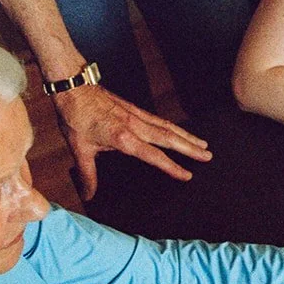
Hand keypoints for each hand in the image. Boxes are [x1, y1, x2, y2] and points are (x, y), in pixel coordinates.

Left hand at [51, 85, 211, 198]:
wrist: (74, 87)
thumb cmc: (75, 117)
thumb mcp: (79, 149)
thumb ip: (87, 175)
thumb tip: (89, 196)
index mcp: (122, 137)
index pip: (153, 155)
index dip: (172, 166)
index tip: (187, 175)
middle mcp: (134, 125)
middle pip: (169, 138)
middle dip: (190, 148)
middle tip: (208, 155)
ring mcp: (136, 115)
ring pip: (168, 127)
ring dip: (186, 136)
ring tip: (203, 144)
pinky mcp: (134, 109)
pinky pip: (159, 119)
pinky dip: (173, 126)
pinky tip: (179, 131)